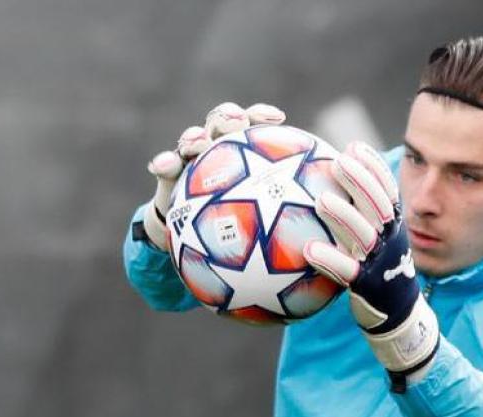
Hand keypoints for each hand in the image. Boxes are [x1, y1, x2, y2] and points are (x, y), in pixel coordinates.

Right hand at [141, 102, 286, 249]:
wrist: (196, 235)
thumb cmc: (240, 222)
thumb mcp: (264, 219)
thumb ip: (285, 210)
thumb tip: (320, 209)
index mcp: (241, 150)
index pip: (252, 123)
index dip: (262, 115)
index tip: (277, 118)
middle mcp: (216, 146)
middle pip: (221, 121)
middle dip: (228, 116)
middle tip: (237, 120)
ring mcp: (190, 157)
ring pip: (191, 138)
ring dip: (194, 136)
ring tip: (197, 140)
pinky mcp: (168, 172)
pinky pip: (164, 166)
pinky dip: (163, 163)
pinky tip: (162, 166)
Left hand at [303, 142, 439, 389]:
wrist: (398, 316)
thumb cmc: (378, 272)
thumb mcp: (375, 241)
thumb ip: (358, 215)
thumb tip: (326, 183)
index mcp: (393, 226)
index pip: (388, 190)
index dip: (373, 167)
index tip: (354, 146)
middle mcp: (391, 241)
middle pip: (378, 205)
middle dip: (361, 181)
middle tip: (339, 161)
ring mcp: (381, 263)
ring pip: (365, 235)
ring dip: (344, 216)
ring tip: (322, 200)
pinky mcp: (368, 286)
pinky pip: (347, 271)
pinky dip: (330, 259)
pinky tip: (310, 249)